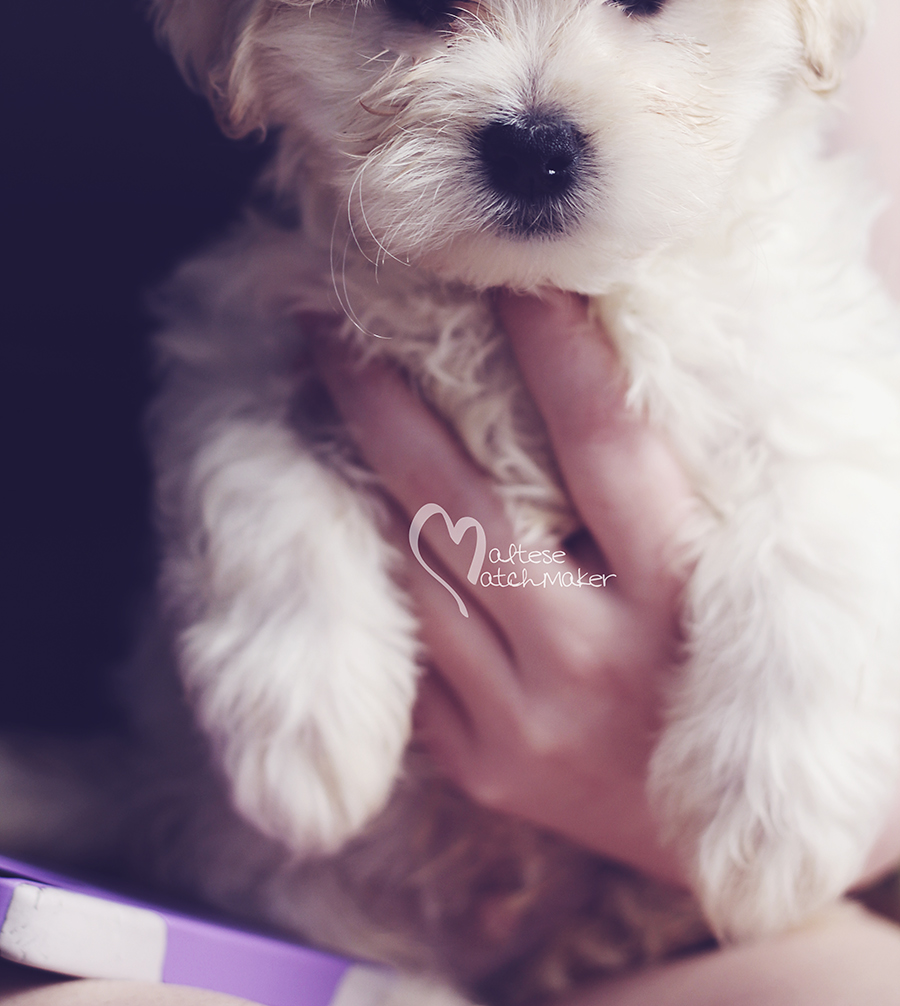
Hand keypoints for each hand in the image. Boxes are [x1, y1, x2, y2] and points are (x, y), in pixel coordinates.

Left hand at [312, 289, 695, 884]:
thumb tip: (606, 356)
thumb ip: (678, 487)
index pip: (604, 445)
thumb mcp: (734, 578)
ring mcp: (527, 717)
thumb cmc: (745, 677)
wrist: (737, 840)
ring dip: (365, 478)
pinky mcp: (484, 763)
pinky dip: (380, 573)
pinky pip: (411, 650)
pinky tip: (350, 509)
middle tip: (333, 330)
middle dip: (389, 407)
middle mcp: (597, 656)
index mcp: (681, 597)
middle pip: (468, 503)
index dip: (554, 351)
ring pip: (420, 571)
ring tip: (324, 398)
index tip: (510, 273)